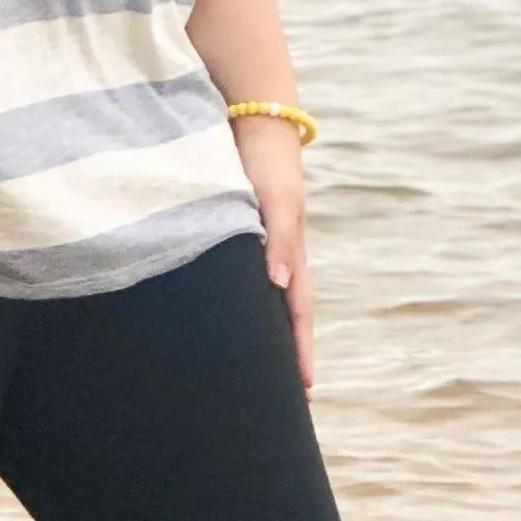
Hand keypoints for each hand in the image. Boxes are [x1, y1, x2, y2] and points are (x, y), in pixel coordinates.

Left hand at [232, 115, 315, 391]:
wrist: (250, 119)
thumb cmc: (266, 161)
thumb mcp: (276, 199)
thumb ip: (277, 238)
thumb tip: (280, 285)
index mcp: (290, 254)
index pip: (297, 314)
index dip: (300, 352)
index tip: (303, 392)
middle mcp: (273, 257)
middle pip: (281, 316)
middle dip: (281, 356)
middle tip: (277, 401)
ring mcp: (253, 248)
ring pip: (258, 303)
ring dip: (258, 336)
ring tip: (249, 374)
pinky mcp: (230, 235)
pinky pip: (235, 282)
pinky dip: (235, 308)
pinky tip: (217, 323)